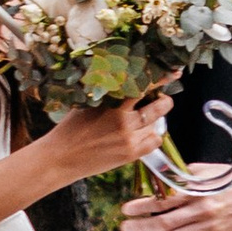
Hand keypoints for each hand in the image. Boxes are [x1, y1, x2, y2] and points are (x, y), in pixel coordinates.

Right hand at [43, 89, 171, 185]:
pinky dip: (153, 136)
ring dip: (156, 120)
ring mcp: (128, 137)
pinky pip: (154, 141)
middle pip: (158, 106)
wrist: (60, 158)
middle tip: (163, 99)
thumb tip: (125, 82)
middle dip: (164, 101)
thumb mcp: (86, 103)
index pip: (141, 84)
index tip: (171, 72)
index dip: (159, 78)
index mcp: (111, 101)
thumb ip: (107, 94)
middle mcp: (122, 118)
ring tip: (148, 119)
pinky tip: (143, 135)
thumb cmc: (70, 128)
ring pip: (157, 124)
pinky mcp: (130, 154)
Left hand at [122, 163, 231, 230]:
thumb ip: (183, 176)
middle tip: (125, 227)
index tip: (127, 209)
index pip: (163, 201)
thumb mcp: (207, 171)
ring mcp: (208, 227)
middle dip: (141, 226)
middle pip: (164, 222)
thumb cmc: (231, 180)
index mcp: (197, 192)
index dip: (142, 206)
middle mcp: (201, 211)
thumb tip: (159, 178)